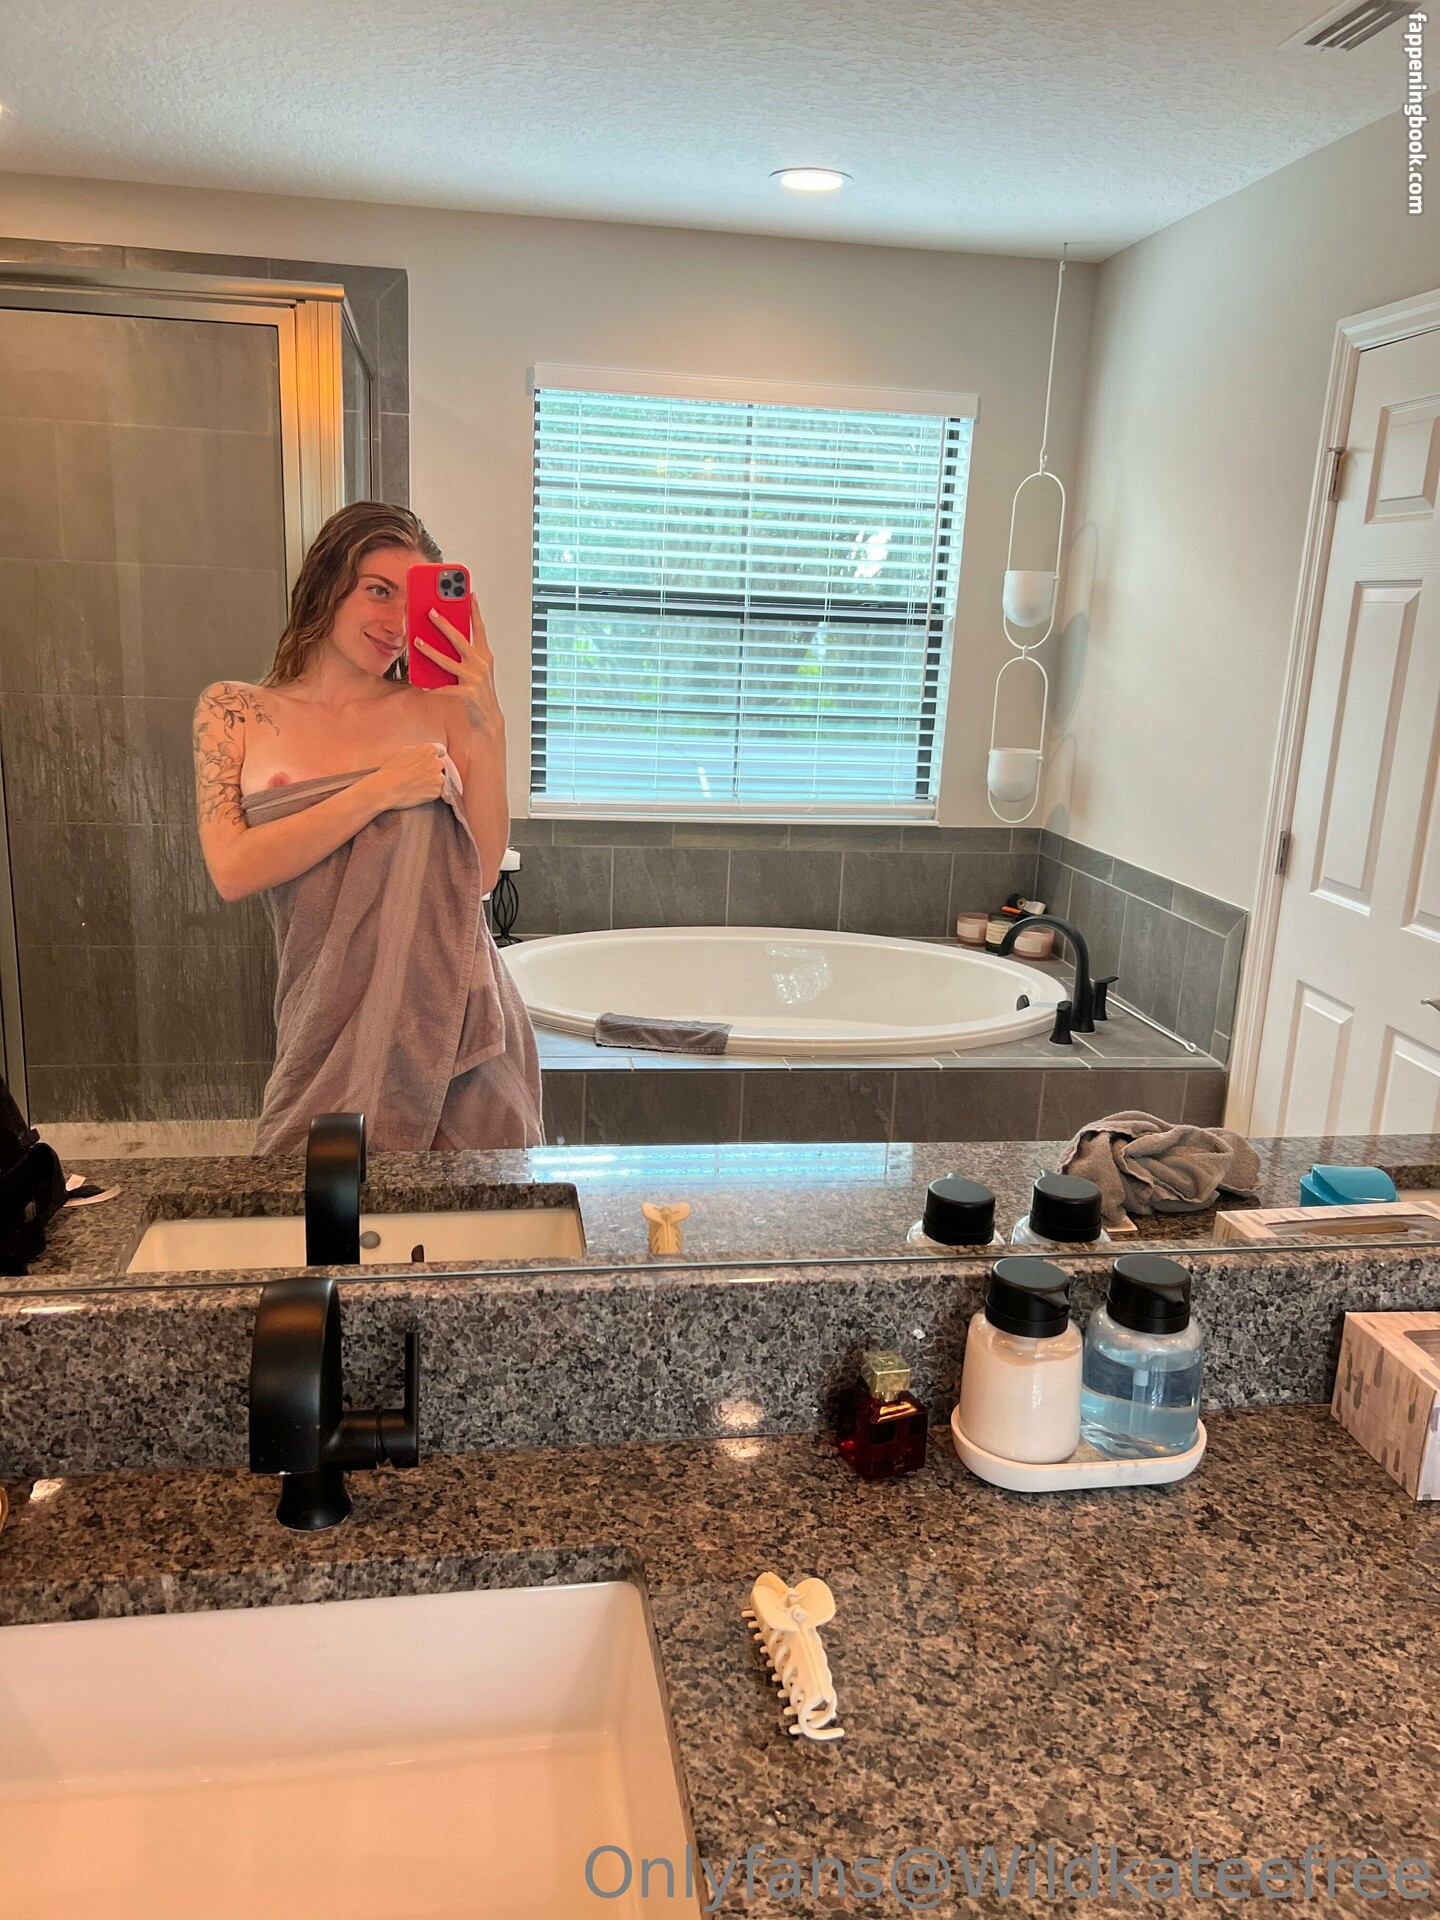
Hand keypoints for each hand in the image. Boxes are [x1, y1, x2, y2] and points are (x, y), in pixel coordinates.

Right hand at [368, 741, 447, 810]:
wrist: (387, 788)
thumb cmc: (392, 769)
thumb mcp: (404, 751)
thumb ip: (419, 750)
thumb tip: (423, 752)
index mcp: (430, 750)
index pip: (441, 750)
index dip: (434, 756)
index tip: (429, 761)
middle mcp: (438, 763)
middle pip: (440, 765)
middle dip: (433, 768)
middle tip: (420, 774)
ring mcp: (439, 778)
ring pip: (440, 779)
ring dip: (433, 781)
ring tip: (417, 785)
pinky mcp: (437, 792)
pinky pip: (437, 791)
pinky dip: (430, 792)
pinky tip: (418, 792)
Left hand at [412, 594, 501, 736]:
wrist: (489, 719)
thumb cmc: (479, 692)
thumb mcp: (475, 669)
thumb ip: (464, 653)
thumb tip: (445, 637)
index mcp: (484, 655)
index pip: (479, 628)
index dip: (475, 610)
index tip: (470, 593)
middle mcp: (481, 664)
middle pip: (460, 640)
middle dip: (445, 625)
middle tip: (431, 611)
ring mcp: (475, 679)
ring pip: (448, 662)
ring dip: (430, 651)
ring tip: (416, 642)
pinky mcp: (468, 694)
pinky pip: (447, 689)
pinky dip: (434, 687)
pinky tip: (423, 685)